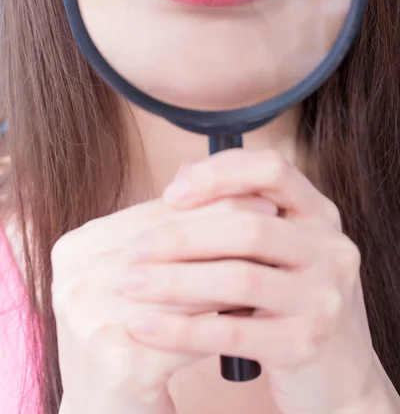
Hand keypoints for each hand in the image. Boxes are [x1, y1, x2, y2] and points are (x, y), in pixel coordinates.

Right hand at [52, 194, 265, 413]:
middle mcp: (74, 281)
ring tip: (271, 258)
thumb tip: (223, 186)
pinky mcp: (121, 363)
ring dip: (236, 269)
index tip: (254, 194)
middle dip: (227, 228)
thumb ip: (167, 229)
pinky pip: (193, 332)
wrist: (102, 404)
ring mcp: (92, 322)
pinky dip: (227, 318)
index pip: (154, 213)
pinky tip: (254, 308)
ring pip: (188, 285)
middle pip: (171, 243)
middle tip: (272, 218)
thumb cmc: (124, 328)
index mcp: (74, 249)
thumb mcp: (134, 272)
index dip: (208, 201)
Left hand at [124, 149, 381, 413]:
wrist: (339, 373)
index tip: (171, 194)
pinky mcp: (304, 344)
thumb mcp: (279, 247)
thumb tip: (183, 174)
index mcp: (319, 214)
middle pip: (248, 227)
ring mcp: (323, 298)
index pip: (271, 170)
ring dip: (174, 280)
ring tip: (129, 283)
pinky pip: (231, 332)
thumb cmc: (292, 298)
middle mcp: (330, 249)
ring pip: (239, 278)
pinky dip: (180, 328)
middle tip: (134, 249)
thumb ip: (238, 208)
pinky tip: (144, 325)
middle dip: (182, 236)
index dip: (218, 173)